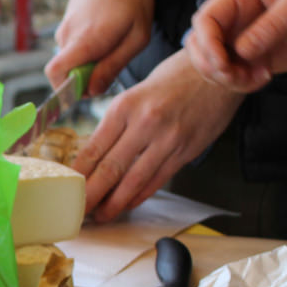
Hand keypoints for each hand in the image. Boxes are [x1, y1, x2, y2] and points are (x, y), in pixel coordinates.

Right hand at [46, 0, 154, 96]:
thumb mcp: (137, 36)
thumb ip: (113, 66)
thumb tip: (92, 90)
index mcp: (85, 39)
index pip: (55, 73)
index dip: (67, 89)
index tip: (89, 90)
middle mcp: (67, 35)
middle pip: (64, 71)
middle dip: (83, 78)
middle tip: (111, 68)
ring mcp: (64, 28)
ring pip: (70, 59)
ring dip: (87, 62)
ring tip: (112, 45)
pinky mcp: (66, 23)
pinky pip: (71, 47)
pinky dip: (85, 50)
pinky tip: (105, 35)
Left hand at [70, 50, 242, 221]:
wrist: (219, 71)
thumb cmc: (175, 78)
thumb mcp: (136, 92)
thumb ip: (118, 123)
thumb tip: (96, 154)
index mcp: (125, 107)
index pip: (93, 149)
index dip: (78, 175)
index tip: (67, 189)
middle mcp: (144, 123)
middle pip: (110, 169)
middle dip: (91, 195)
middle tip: (78, 211)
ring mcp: (167, 139)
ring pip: (134, 180)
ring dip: (115, 203)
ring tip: (102, 215)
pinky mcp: (186, 151)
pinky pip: (158, 180)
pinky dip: (140, 195)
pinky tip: (128, 204)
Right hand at [186, 0, 286, 91]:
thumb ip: (272, 23)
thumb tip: (243, 50)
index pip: (205, 19)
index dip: (206, 42)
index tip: (222, 61)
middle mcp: (234, 21)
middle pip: (199, 45)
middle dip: (210, 65)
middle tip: (234, 74)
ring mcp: (241, 41)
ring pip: (212, 65)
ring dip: (227, 79)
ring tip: (256, 77)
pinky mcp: (252, 59)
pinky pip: (234, 77)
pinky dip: (243, 84)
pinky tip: (265, 76)